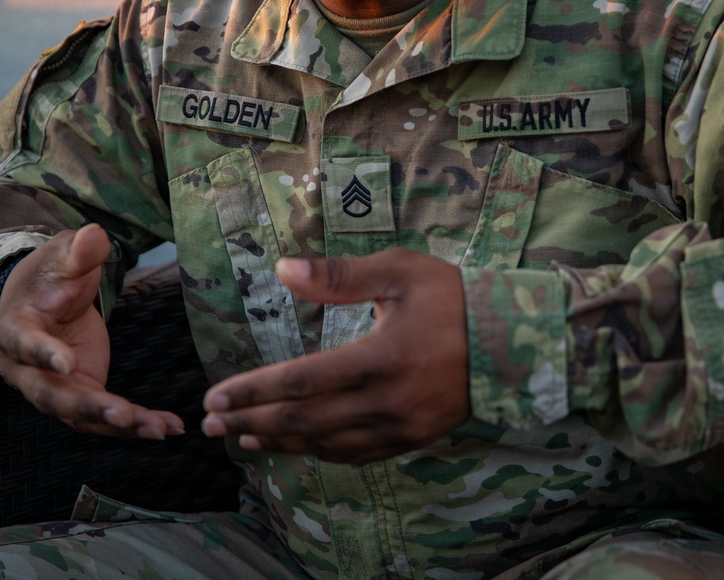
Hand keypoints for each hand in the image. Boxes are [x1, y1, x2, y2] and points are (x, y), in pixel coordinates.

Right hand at [0, 224, 183, 438]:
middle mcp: (29, 369)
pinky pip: (106, 417)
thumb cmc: (50, 277)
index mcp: (15, 329)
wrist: (44, 300)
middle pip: (52, 395)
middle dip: (88, 407)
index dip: (43, 354)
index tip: (66, 363)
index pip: (25, 344)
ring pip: (82, 415)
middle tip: (122, 415)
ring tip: (159, 429)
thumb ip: (78, 252)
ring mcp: (55, 388)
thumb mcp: (62, 258)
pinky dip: (136, 424)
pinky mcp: (82, 395)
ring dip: (120, 424)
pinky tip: (169, 427)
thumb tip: (94, 235)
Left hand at [202, 248, 469, 463]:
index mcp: (379, 357)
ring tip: (243, 438)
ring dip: (279, 442)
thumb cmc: (451, 298)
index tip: (215, 397)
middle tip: (212, 426)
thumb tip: (283, 269)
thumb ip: (338, 274)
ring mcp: (400, 427)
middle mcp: (386, 401)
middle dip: (252, 421)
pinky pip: (356, 454)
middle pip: (304, 420)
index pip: (300, 381)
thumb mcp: (399, 272)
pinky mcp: (412, 439)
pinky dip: (319, 452)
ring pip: (326, 444)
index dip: (252, 391)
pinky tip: (297, 447)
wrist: (511, 341)